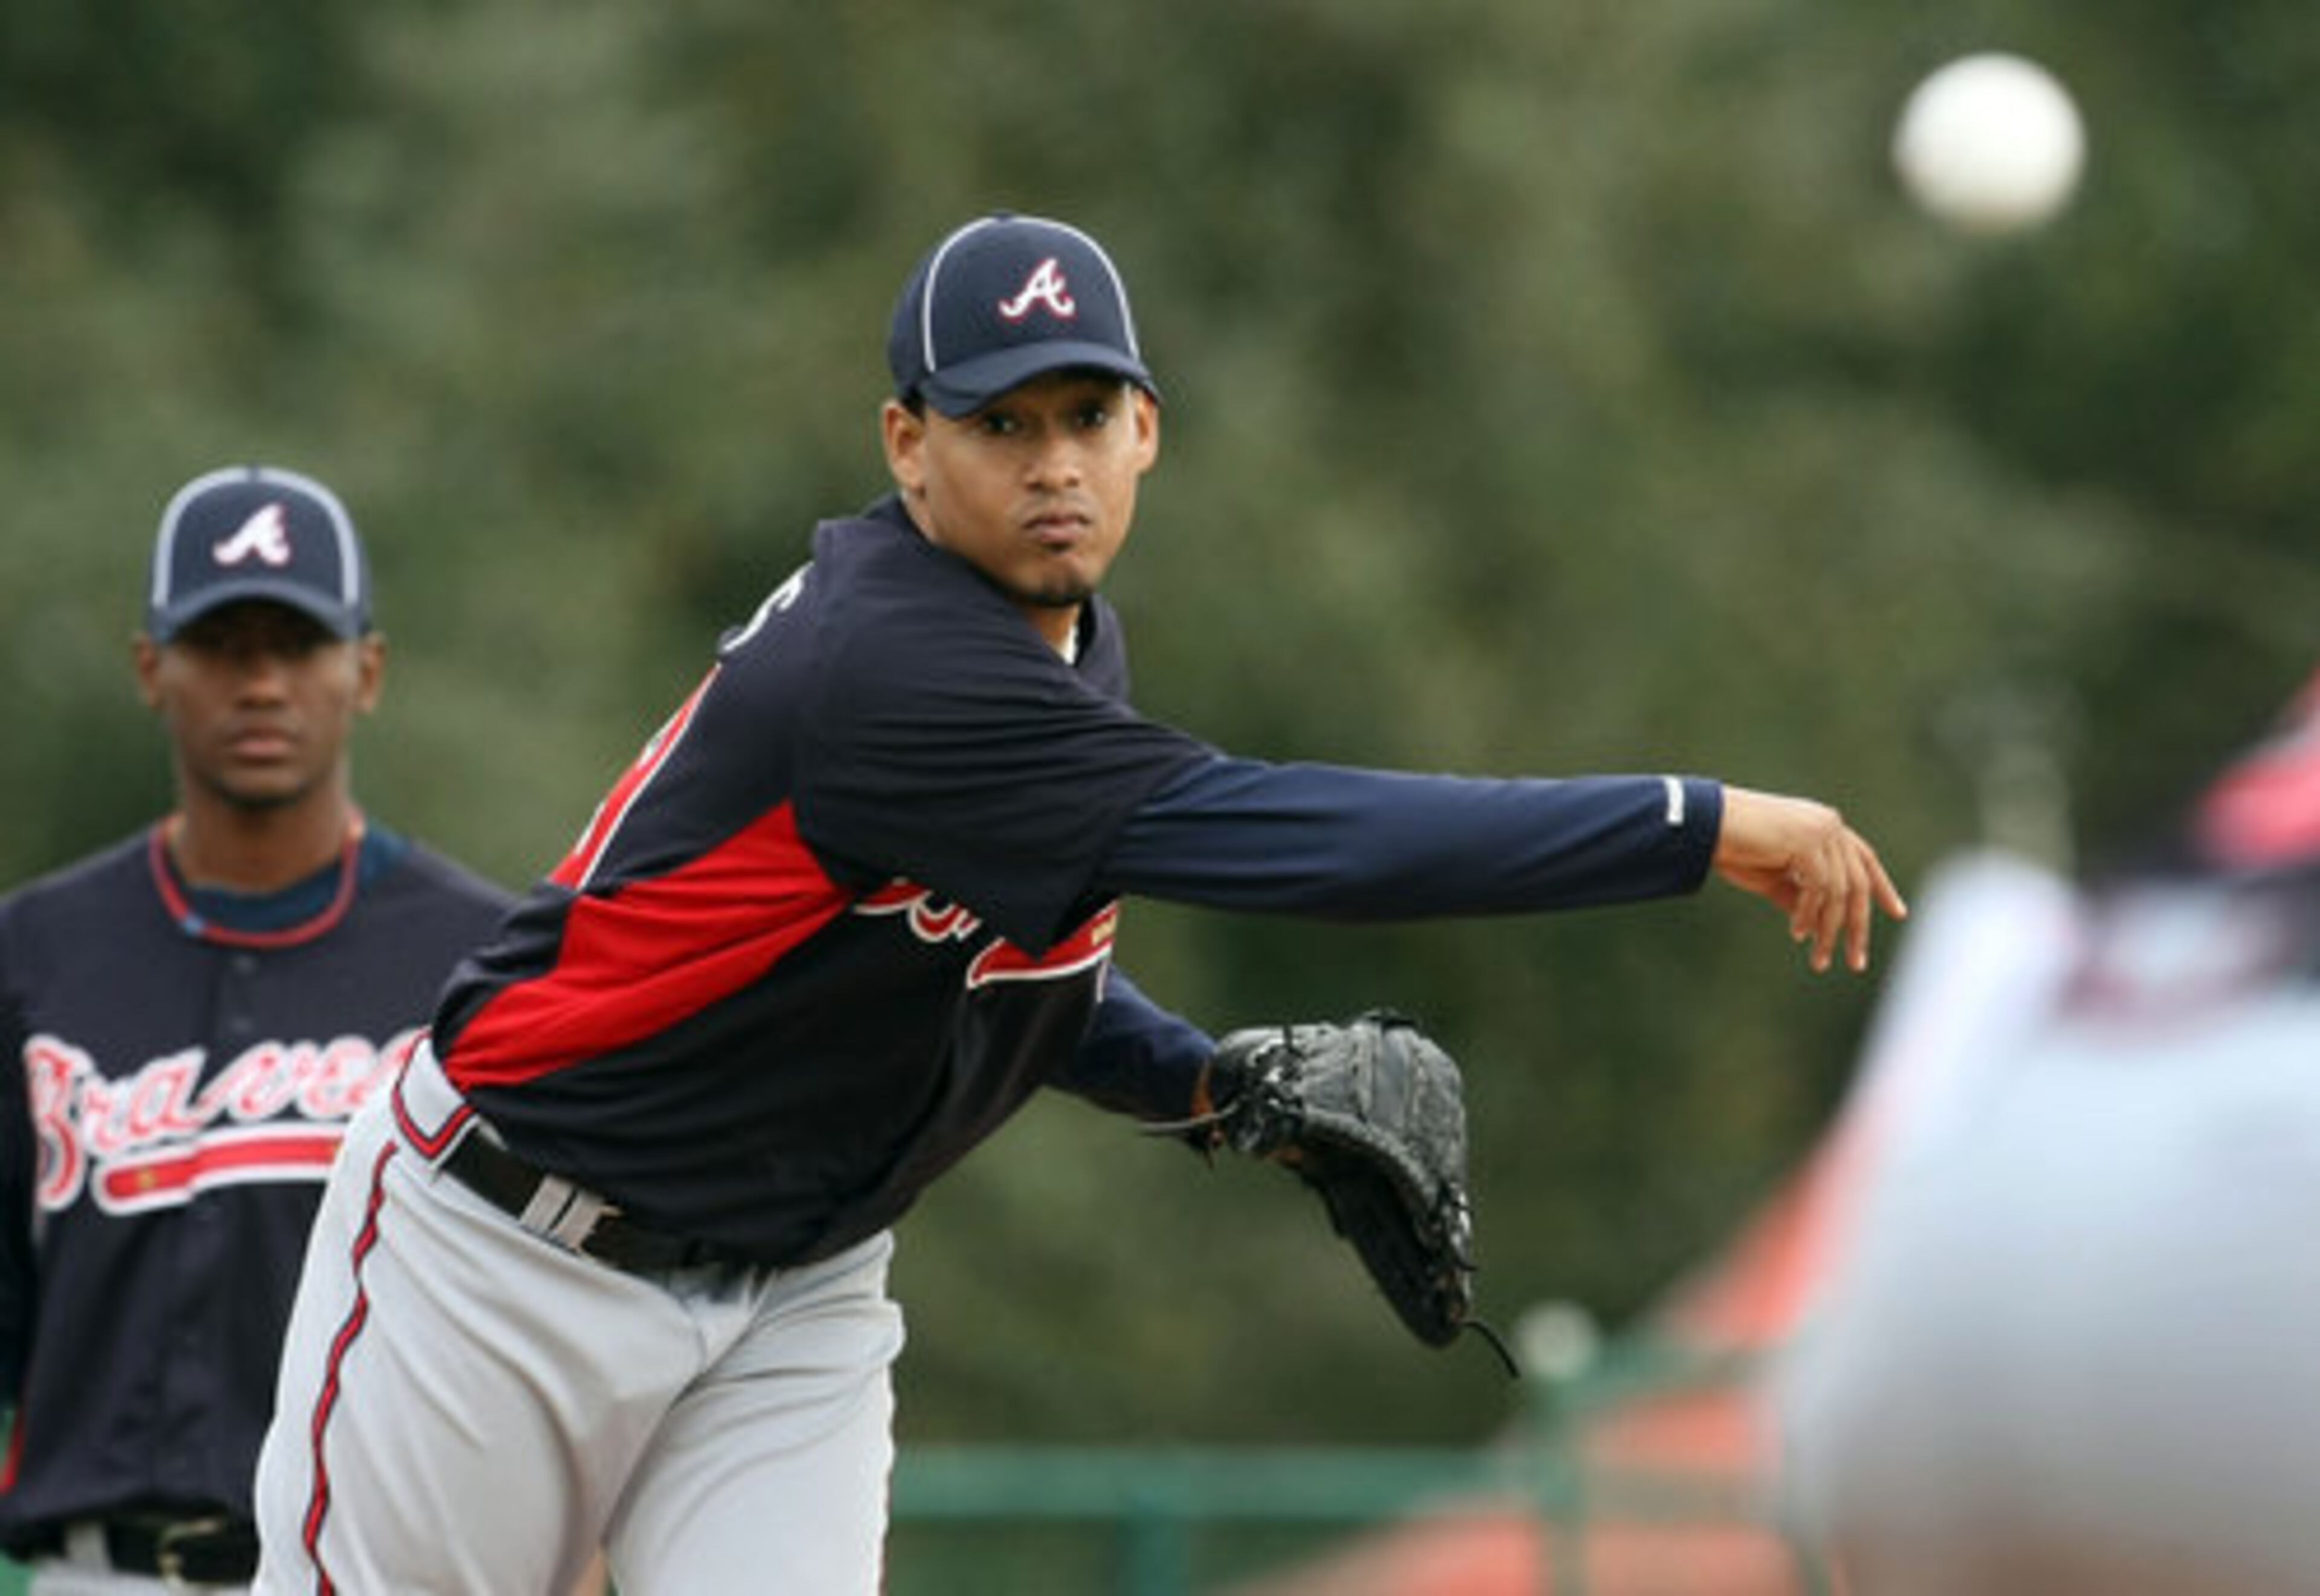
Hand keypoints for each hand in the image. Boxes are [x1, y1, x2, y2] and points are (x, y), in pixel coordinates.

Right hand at [1712, 786, 1908, 972]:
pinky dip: (1809, 915)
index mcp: (1826, 826)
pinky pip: (1819, 888)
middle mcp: (1830, 824)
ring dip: (1830, 931)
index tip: (1898, 913)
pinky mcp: (1807, 840)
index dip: (1882, 888)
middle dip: (1857, 927)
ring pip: (1840, 892)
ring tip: (1820, 960)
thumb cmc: (1735, 848)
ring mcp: (1821, 830)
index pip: (1865, 860)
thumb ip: (1801, 896)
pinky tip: (1796, 932)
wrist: (1706, 825)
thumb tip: (1820, 928)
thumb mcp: (1774, 879)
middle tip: (1856, 962)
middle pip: (1858, 884)